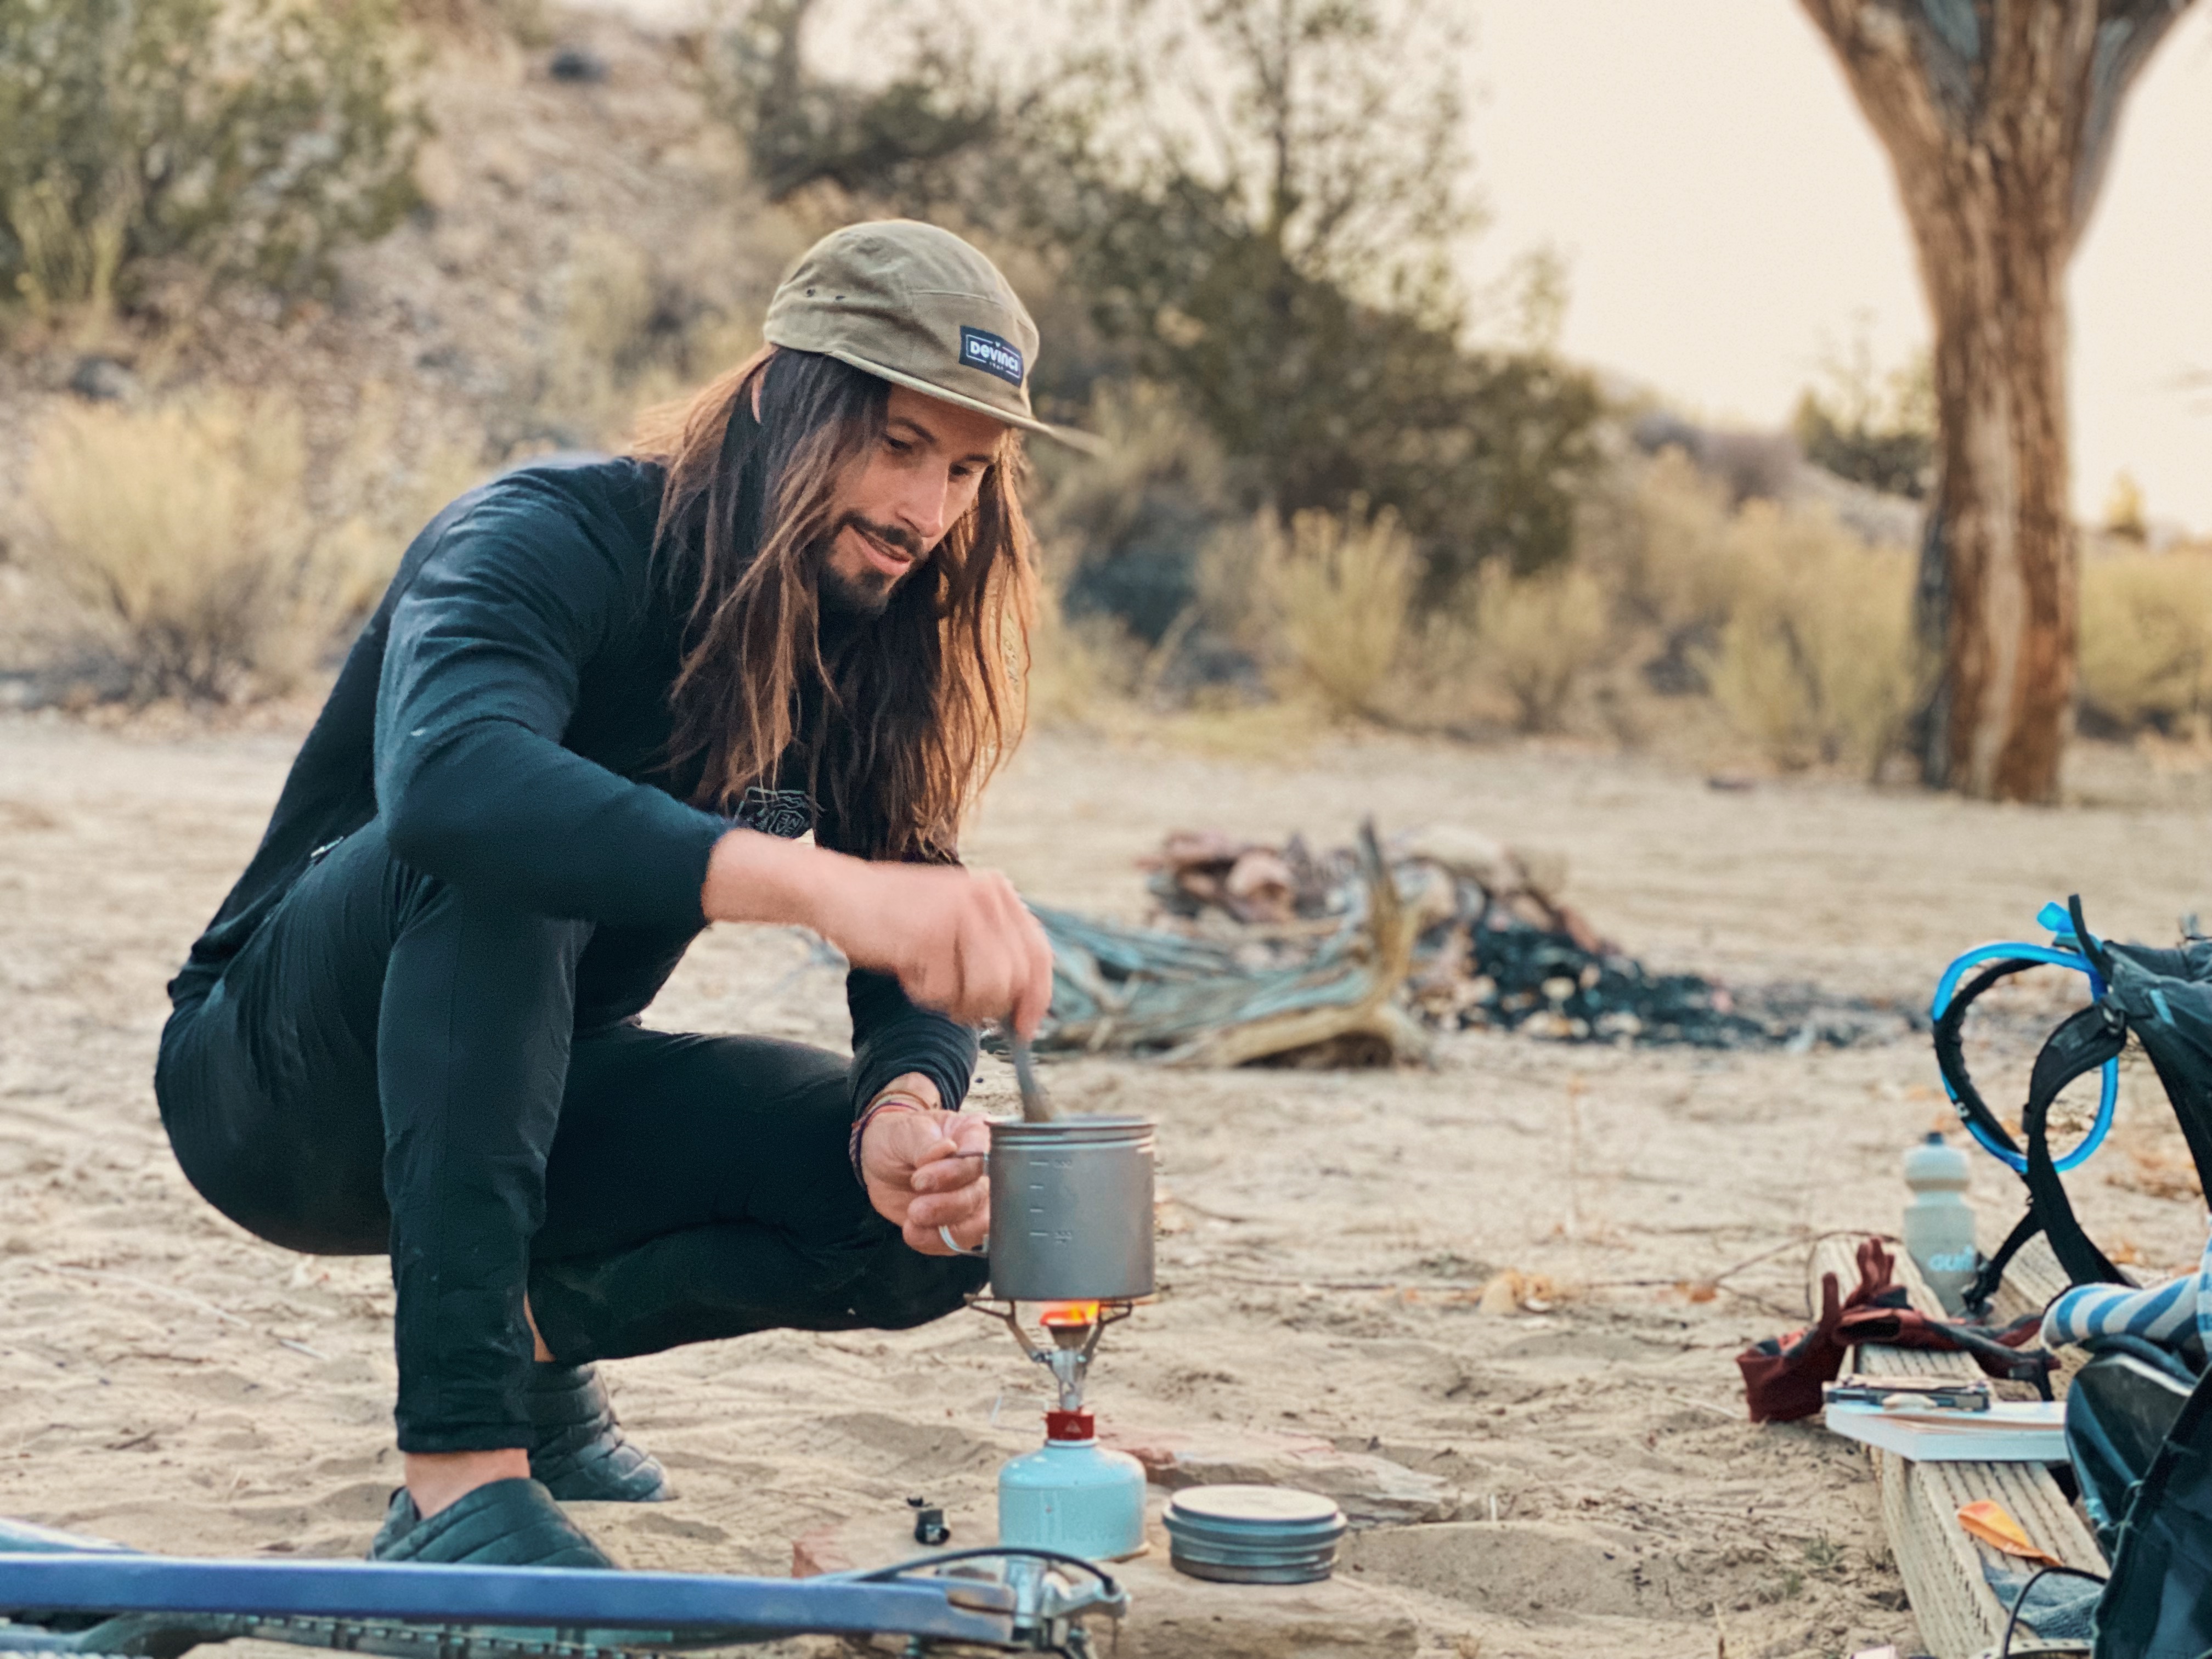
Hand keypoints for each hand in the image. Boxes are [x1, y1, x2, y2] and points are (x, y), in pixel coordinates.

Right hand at [818, 863, 1054, 1037]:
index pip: (1039, 954)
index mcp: (997, 891)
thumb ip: (990, 948)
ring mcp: (960, 914)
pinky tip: (906, 968)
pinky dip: (923, 994)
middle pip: (1017, 979)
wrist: (837, 893)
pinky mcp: (930, 935)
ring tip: (930, 985)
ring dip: (957, 1003)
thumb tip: (1022, 1005)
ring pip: (988, 990)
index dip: (1037, 998)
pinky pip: (944, 993)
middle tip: (960, 1008)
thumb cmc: (894, 916)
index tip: (1025, 1029)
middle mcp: (986, 898)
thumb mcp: (953, 919)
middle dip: (990, 1006)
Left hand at [860, 1106, 990, 1253]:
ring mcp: (974, 1199)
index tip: (920, 1179)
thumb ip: (925, 1143)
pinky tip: (913, 1231)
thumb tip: (946, 1149)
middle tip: (916, 1207)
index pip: (982, 1158)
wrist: (881, 1163)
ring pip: (980, 1225)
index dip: (956, 1173)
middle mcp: (983, 1170)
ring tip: (913, 1220)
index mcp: (977, 1136)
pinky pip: (958, 1243)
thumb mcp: (906, 1132)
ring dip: (947, 1230)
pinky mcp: (959, 1224)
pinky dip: (936, 1242)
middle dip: (950, 1205)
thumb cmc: (900, 1138)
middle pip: (984, 1195)